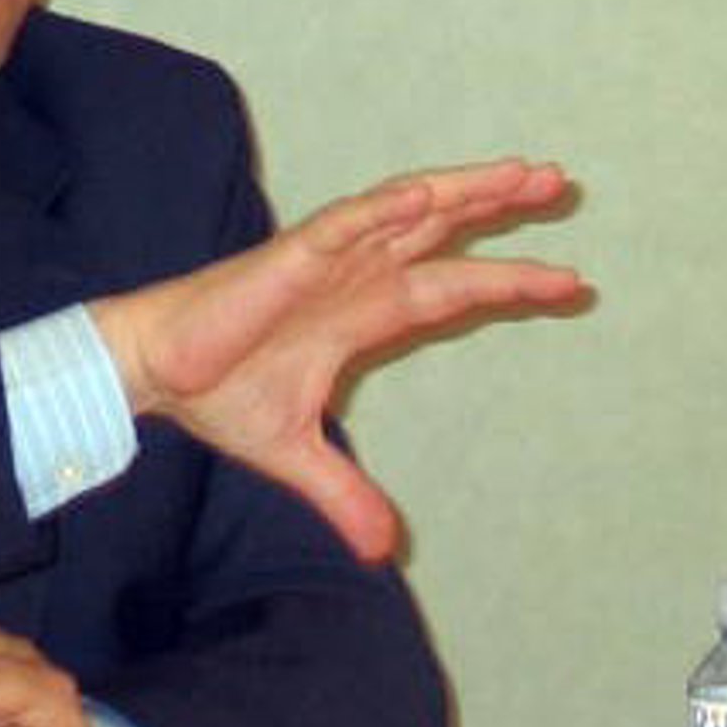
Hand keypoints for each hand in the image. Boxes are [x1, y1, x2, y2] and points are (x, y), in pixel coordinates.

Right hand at [93, 158, 582, 562]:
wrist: (156, 375)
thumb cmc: (218, 394)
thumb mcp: (296, 457)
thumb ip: (344, 494)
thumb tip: (382, 553)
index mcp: (363, 311)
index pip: (451, 286)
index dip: (507, 282)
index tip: (570, 282)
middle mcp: (355, 274)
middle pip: (442, 230)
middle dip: (499, 206)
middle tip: (559, 182)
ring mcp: (325, 260)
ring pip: (406, 213)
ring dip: (462, 192)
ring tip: (518, 174)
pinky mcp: (288, 257)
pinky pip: (342, 225)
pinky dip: (382, 209)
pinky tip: (421, 197)